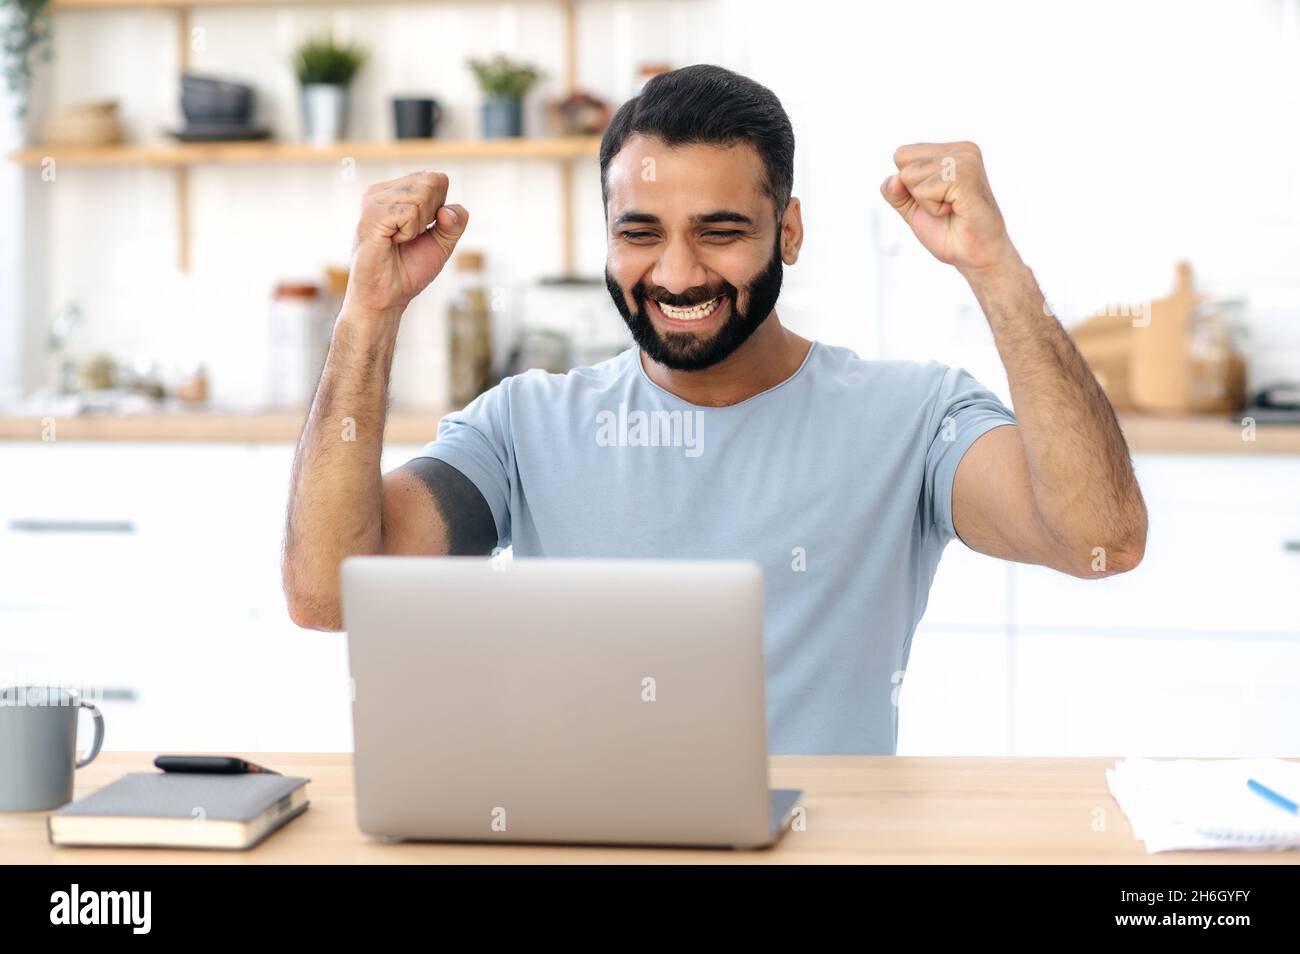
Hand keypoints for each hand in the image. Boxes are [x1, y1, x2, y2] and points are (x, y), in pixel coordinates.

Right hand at [342, 171, 469, 322]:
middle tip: (409, 237)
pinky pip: (409, 212)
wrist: (386, 298)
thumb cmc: (408, 270)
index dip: (440, 209)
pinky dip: (409, 233)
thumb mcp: (442, 244)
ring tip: (397, 241)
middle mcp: (381, 192)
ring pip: (421, 196)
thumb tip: (446, 210)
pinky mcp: (370, 215)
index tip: (421, 231)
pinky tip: (391, 242)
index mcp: (396, 192)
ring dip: (418, 227)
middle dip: (431, 216)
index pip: (437, 179)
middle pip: (432, 182)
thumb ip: (455, 223)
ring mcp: (373, 201)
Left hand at [881, 141, 1020, 278]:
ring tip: (952, 208)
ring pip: (910, 175)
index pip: (902, 154)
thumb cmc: (949, 232)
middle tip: (945, 205)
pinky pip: (923, 190)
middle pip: (903, 161)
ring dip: (925, 202)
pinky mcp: (965, 175)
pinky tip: (955, 210)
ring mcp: (966, 159)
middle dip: (915, 192)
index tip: (936, 198)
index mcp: (952, 150)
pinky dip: (933, 209)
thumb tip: (893, 179)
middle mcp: (962, 149)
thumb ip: (895, 191)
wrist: (976, 256)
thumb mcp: (912, 208)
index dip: (908, 184)